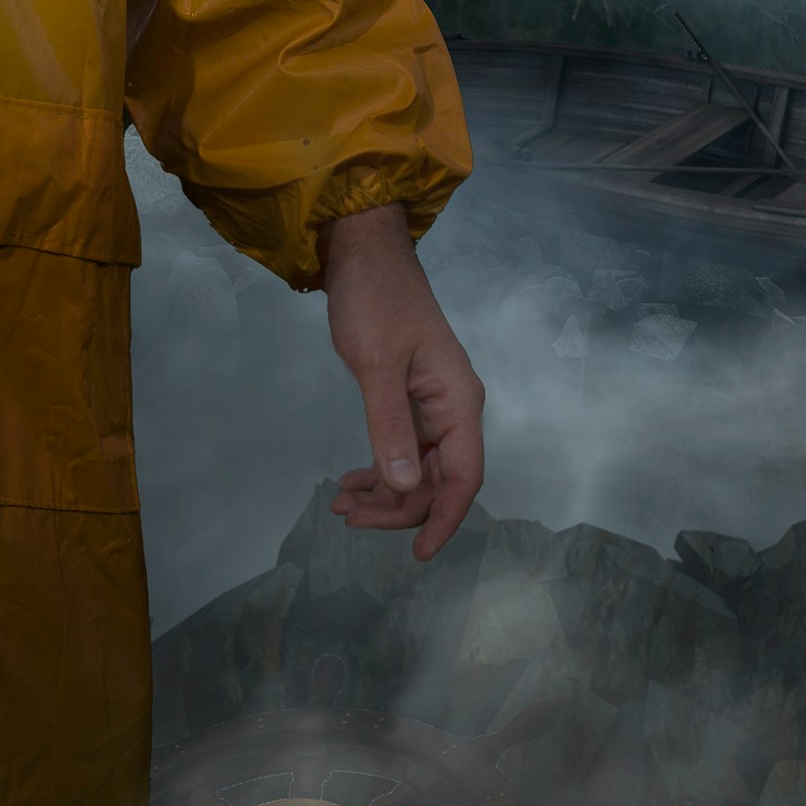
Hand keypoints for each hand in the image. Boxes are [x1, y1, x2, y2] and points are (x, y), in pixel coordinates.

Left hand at [320, 204, 484, 559]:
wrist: (363, 251)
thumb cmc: (374, 301)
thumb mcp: (376, 364)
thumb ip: (389, 426)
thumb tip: (402, 487)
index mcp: (458, 401)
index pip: (464, 477)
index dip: (444, 518)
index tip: (417, 553)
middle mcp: (453, 408)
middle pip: (436, 479)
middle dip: (397, 507)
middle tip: (348, 518)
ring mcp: (430, 404)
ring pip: (415, 468)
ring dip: (384, 492)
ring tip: (341, 507)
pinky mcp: (407, 397)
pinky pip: (401, 447)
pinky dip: (378, 467)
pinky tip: (350, 482)